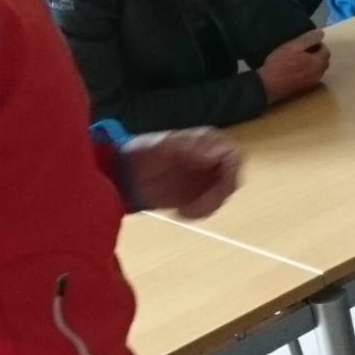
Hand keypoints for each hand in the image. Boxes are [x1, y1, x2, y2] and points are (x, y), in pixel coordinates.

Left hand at [121, 129, 241, 217]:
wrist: (122, 173)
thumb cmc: (141, 153)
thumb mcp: (163, 146)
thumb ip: (189, 148)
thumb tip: (213, 158)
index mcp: (209, 142)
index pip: (232, 157)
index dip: (226, 173)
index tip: (209, 186)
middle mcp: (214, 159)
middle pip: (231, 180)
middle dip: (215, 197)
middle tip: (194, 208)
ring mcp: (208, 178)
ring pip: (222, 196)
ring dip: (206, 207)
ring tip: (183, 212)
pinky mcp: (199, 195)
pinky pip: (210, 207)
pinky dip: (199, 213)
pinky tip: (180, 212)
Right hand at [257, 34, 329, 104]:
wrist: (267, 85)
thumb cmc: (280, 64)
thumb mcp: (293, 46)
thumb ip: (308, 39)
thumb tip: (321, 33)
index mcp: (319, 63)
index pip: (326, 51)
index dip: (318, 44)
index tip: (305, 41)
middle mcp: (319, 74)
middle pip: (323, 60)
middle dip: (316, 53)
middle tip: (302, 48)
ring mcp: (312, 82)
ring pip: (317, 69)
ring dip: (312, 61)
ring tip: (298, 56)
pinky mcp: (304, 88)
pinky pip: (311, 75)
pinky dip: (308, 69)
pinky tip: (295, 67)